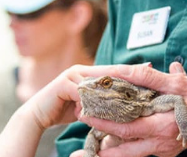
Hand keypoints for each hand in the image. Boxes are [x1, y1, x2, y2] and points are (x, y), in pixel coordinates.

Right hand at [25, 63, 155, 129]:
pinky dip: (96, 99)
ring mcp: (71, 75)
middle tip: (148, 73)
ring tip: (135, 91)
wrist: (37, 116)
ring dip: (115, 87)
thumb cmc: (63, 110)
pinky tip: (110, 104)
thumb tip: (122, 105)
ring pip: (98, 81)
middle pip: (108, 71)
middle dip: (128, 73)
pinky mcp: (63, 84)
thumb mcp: (86, 105)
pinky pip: (84, 92)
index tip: (149, 69)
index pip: (112, 70)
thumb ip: (100, 102)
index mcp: (87, 73)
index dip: (130, 70)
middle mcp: (80, 70)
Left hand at [78, 62, 186, 156]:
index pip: (126, 125)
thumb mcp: (179, 83)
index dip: (104, 120)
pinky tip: (111, 143)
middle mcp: (161, 140)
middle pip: (124, 143)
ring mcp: (163, 148)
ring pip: (131, 153)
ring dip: (111, 148)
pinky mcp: (166, 151)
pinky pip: (141, 152)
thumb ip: (152, 78)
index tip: (86, 111)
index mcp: (162, 124)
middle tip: (84, 123)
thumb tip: (129, 69)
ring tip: (92, 142)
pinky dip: (126, 148)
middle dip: (101, 136)